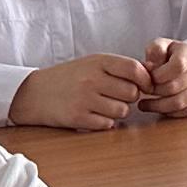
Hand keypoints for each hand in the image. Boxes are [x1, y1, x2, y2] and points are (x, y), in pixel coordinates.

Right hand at [11, 53, 147, 129]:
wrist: (34, 93)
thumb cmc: (69, 77)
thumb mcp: (92, 63)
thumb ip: (118, 68)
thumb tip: (151, 76)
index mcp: (98, 62)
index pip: (134, 69)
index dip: (145, 79)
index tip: (145, 85)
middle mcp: (92, 79)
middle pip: (132, 92)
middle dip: (130, 97)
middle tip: (118, 97)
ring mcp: (84, 99)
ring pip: (122, 110)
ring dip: (119, 111)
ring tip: (105, 106)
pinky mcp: (77, 118)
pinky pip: (107, 124)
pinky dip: (106, 122)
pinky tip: (95, 116)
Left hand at [135, 41, 186, 117]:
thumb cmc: (169, 56)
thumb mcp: (160, 46)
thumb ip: (154, 51)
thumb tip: (149, 67)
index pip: (178, 65)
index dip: (158, 75)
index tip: (147, 78)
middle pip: (175, 87)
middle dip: (154, 91)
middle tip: (143, 91)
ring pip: (180, 103)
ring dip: (158, 106)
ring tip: (144, 103)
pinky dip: (170, 113)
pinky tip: (159, 108)